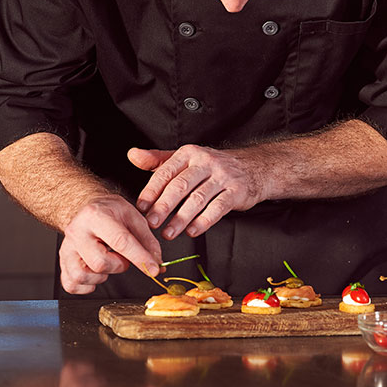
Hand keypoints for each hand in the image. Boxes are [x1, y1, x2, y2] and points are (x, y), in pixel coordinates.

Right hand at [59, 194, 162, 293]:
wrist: (88, 208)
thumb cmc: (111, 212)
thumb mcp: (133, 216)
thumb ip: (147, 240)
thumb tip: (157, 263)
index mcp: (97, 216)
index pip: (120, 241)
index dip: (140, 258)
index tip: (154, 269)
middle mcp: (77, 231)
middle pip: (100, 263)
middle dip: (119, 265)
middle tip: (123, 257)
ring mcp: (67, 248)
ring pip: (83, 276)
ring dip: (103, 275)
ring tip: (109, 261)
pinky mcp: (63, 262)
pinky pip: (72, 284)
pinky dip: (87, 285)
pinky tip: (96, 272)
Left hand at [127, 145, 266, 239]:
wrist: (253, 167)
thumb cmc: (213, 166)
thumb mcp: (186, 158)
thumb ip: (158, 159)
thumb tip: (133, 155)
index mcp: (189, 153)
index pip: (166, 172)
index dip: (151, 191)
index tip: (141, 208)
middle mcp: (206, 162)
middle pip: (180, 185)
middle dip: (164, 206)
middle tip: (151, 223)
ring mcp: (223, 176)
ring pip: (198, 198)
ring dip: (181, 218)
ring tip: (168, 233)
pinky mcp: (237, 191)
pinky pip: (218, 207)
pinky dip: (204, 221)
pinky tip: (192, 231)